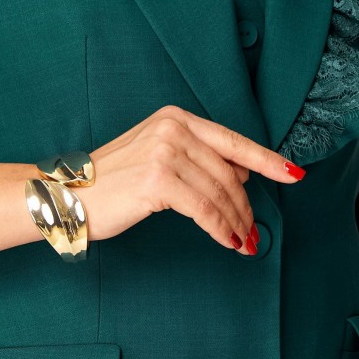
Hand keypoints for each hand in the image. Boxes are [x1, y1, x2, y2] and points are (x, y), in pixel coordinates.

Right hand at [83, 105, 305, 251]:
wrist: (65, 195)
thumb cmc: (111, 182)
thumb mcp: (156, 155)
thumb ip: (196, 158)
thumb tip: (240, 177)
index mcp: (176, 117)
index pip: (233, 141)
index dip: (267, 160)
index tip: (293, 174)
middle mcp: (174, 128)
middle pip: (230, 173)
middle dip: (246, 207)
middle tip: (253, 232)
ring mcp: (166, 152)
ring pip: (221, 194)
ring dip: (237, 223)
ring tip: (242, 241)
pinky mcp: (159, 181)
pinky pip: (206, 210)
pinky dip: (221, 229)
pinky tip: (227, 241)